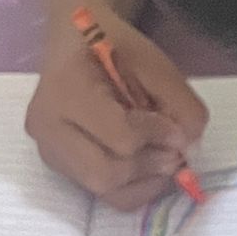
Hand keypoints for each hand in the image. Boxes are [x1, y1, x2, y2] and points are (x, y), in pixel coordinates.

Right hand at [26, 9, 208, 209]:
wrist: (76, 40)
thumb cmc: (113, 45)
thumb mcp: (154, 62)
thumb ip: (180, 103)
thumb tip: (190, 146)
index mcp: (64, 90)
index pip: (120, 138)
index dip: (159, 137)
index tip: (176, 128)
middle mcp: (46, 126)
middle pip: (107, 174)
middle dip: (150, 165)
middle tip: (173, 151)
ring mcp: (50, 151)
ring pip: (106, 190)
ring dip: (146, 179)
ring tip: (162, 155)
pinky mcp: (61, 168)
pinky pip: (105, 195)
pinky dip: (136, 188)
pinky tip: (150, 167)